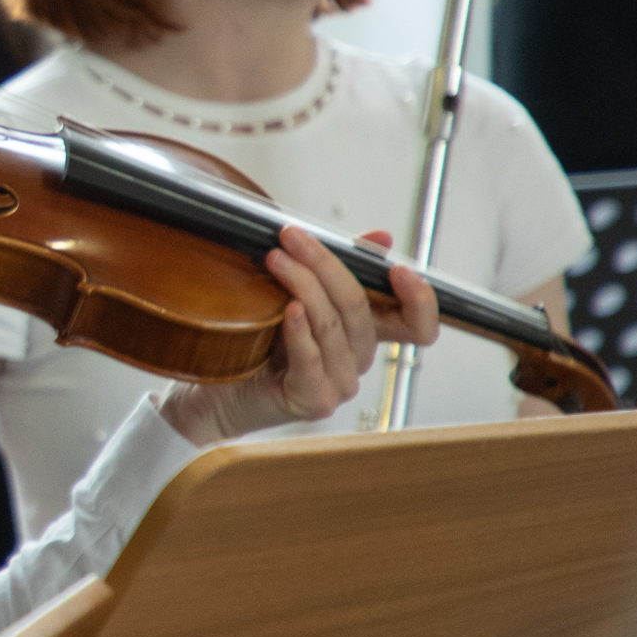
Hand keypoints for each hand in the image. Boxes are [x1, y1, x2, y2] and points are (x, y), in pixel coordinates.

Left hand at [161, 225, 437, 445]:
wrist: (216, 391)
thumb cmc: (256, 342)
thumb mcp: (299, 294)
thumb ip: (339, 267)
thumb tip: (381, 237)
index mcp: (364, 334)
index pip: (418, 325)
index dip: (419, 299)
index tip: (397, 270)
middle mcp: (358, 359)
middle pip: (358, 307)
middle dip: (324, 265)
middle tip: (291, 238)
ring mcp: (340, 382)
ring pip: (332, 325)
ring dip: (303, 285)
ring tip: (275, 260)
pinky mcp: (314, 398)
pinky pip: (311, 359)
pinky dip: (299, 331)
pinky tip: (287, 309)